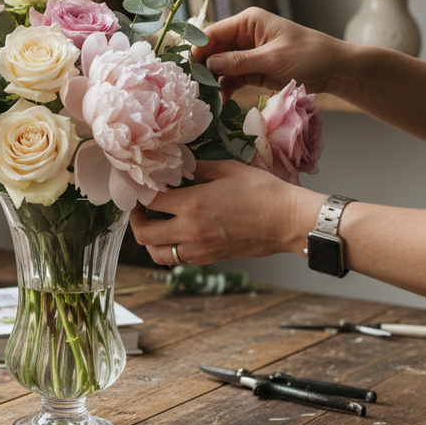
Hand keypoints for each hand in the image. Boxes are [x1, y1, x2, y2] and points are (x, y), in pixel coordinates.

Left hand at [129, 160, 325, 265]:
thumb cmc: (263, 192)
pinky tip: (178, 233)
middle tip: (141, 209)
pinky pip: (178, 259)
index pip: (148, 202)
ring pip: (157, 254)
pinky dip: (170, 248)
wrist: (289, 221)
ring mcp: (199, 249)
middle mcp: (190, 231)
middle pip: (143, 235)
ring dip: (151, 240)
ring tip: (157, 224)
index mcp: (191, 205)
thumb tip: (179, 166)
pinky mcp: (210, 258)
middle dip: (136, 220)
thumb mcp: (227, 169)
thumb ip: (197, 168)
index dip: (139, 193)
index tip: (141, 186)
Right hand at [193, 7, 347, 100]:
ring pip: (218, 67)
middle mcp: (242, 35)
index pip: (212, 33)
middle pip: (211, 51)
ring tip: (203, 99)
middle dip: (201, 68)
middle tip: (192, 90)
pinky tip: (218, 103)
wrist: (335, 69)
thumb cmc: (308, 55)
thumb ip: (239, 62)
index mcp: (247, 22)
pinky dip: (223, 90)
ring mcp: (246, 53)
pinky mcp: (251, 70)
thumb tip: (208, 64)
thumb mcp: (272, 58)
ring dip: (211, 82)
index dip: (198, 50)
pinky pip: (230, 79)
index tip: (187, 70)